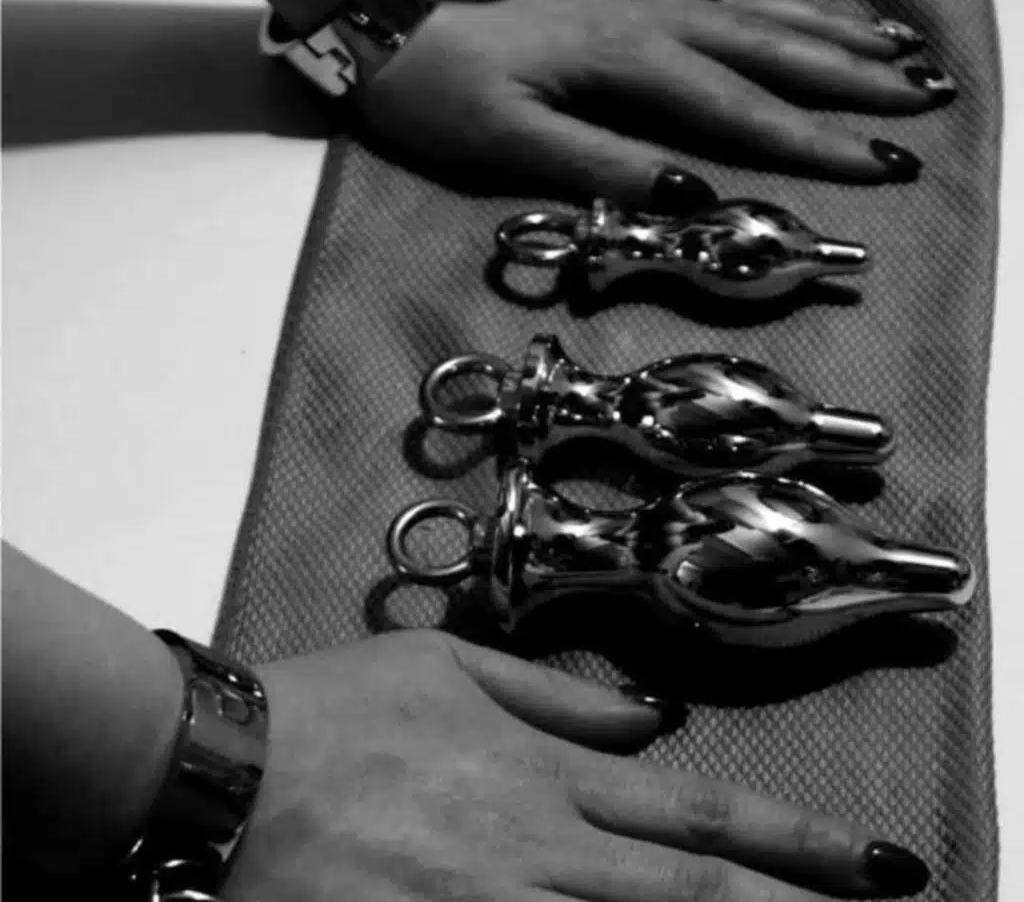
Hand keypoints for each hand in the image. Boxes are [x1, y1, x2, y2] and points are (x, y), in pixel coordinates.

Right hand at [227, 630, 929, 899]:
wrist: (227, 772)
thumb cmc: (333, 707)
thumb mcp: (447, 664)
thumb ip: (554, 696)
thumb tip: (643, 719)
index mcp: (541, 777)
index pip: (696, 813)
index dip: (795, 840)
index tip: (876, 862)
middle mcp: (537, 853)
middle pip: (695, 897)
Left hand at [356, 0, 951, 210]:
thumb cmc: (432, 78)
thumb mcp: (505, 138)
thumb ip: (599, 162)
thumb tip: (691, 188)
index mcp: (626, 63)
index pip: (739, 110)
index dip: (812, 141)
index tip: (877, 163)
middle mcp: (646, 14)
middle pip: (766, 47)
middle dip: (846, 77)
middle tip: (918, 92)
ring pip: (749, 1)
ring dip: (823, 24)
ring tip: (887, 37)